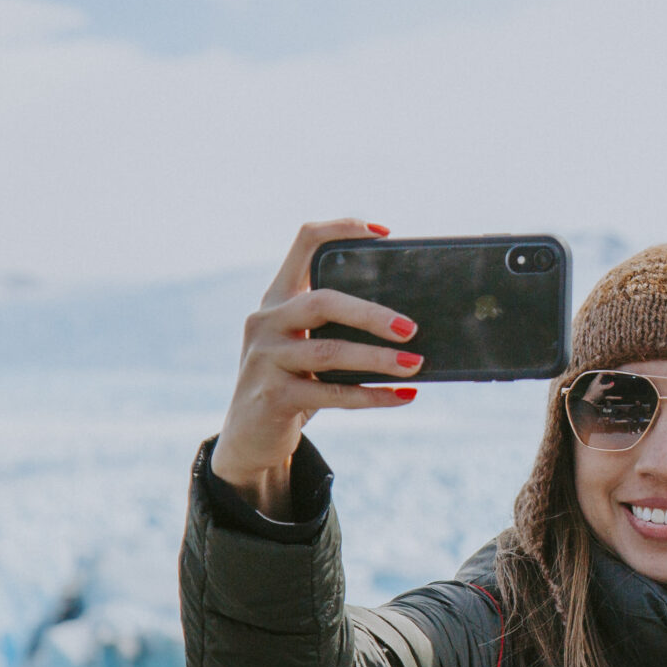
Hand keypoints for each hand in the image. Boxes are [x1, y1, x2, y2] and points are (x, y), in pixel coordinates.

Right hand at [214, 220, 420, 515]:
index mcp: (278, 298)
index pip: (304, 243)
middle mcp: (266, 321)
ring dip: (378, 359)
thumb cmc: (293, 381)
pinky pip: (332, 394)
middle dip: (371, 313)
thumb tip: (410, 325)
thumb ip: (338, 328)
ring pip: (330, 352)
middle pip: (322, 301)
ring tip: (416, 364)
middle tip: (412, 328)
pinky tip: (403, 395)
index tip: (383, 233)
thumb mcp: (306, 346)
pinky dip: (373, 396)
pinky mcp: (273, 396)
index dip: (342, 229)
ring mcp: (265, 358)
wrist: (250, 437)